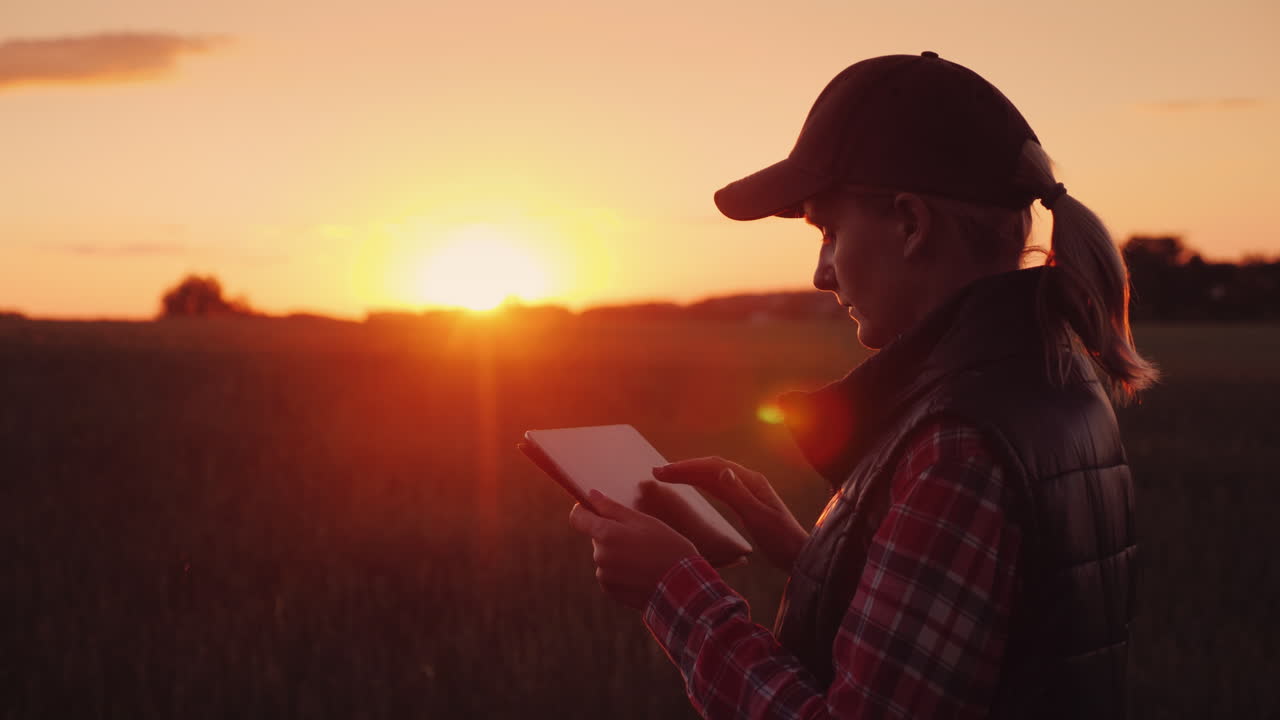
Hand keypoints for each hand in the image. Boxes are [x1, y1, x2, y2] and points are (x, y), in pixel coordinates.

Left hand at [568, 490, 698, 610]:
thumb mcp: (642, 521)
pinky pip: (610, 574)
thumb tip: (591, 495)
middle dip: (611, 533)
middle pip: (596, 537)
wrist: (683, 586)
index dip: (584, 510)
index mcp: (606, 534)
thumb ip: (612, 508)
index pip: (578, 517)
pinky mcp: (611, 591)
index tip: (596, 508)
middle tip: (639, 537)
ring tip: (644, 557)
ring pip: (605, 556)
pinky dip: (622, 571)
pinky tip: (642, 571)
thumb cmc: (666, 547)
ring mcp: (604, 576)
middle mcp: (600, 556)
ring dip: (618, 553)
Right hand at [654, 459, 808, 572]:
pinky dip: (701, 483)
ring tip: (666, 476)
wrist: (799, 556)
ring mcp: (747, 491)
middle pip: (711, 468)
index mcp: (751, 482)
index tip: (665, 471)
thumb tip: (721, 470)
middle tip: (657, 472)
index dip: (688, 467)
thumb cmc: (781, 540)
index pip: (714, 467)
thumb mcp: (759, 518)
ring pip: (713, 476)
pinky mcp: (745, 502)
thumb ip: (739, 494)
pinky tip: (690, 485)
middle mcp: (748, 482)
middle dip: (685, 468)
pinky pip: (718, 487)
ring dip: (690, 474)